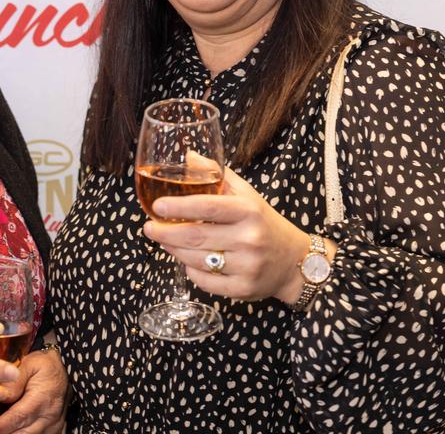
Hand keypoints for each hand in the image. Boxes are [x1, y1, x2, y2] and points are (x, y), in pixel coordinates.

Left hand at [0, 346, 66, 433]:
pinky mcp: (56, 428)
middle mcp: (49, 415)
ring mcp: (54, 424)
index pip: (17, 417)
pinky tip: (14, 430)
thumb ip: (14, 381)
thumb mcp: (29, 364)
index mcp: (42, 399)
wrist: (65, 366)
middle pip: (22, 433)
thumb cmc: (45, 364)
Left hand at [144, 164, 332, 303]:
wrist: (295, 260)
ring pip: (196, 260)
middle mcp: (249, 238)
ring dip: (174, 251)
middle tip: (149, 228)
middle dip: (165, 232)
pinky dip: (191, 271)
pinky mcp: (243, 289)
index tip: (157, 206)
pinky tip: (188, 261)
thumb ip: (217, 175)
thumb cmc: (264, 222)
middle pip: (196, 236)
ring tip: (164, 241)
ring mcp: (247, 266)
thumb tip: (189, 156)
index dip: (179, 206)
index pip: (208, 206)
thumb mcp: (246, 195)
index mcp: (249, 211)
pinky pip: (205, 282)